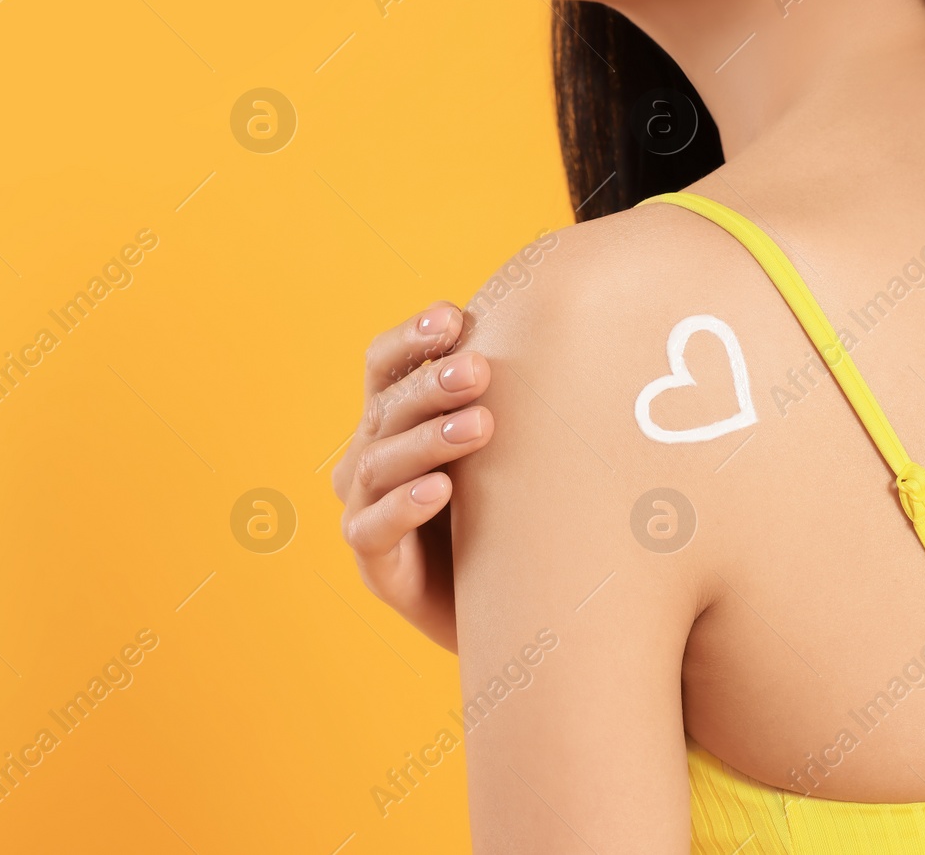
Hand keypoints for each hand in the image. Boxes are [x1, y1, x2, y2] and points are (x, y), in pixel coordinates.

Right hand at [332, 301, 493, 651]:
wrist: (508, 606)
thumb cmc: (507, 509)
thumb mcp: (505, 448)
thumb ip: (509, 395)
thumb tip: (560, 327)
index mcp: (394, 418)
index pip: (383, 364)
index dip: (410, 337)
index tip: (453, 317)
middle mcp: (368, 455)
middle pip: (385, 407)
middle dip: (430, 384)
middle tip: (478, 370)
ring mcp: (365, 509)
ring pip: (378, 463)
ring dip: (428, 439)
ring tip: (479, 426)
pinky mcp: (374, 563)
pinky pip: (375, 528)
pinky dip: (405, 506)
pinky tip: (442, 490)